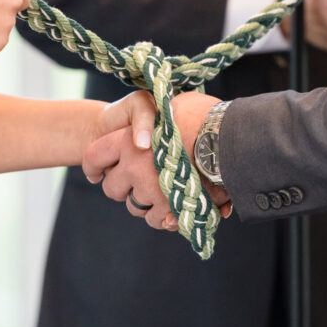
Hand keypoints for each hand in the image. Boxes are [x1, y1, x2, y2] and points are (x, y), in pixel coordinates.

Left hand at [83, 91, 231, 229]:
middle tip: (138, 184)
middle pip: (112, 188)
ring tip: (163, 195)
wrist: (233, 140)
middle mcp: (134, 165)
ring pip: (135, 207)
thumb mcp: (176, 105)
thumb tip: (157, 121)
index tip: (97, 174)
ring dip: (146, 204)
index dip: (94, 167)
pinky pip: (157, 220)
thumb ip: (160, 116)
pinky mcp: (168, 207)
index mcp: (129, 139)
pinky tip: (175, 208)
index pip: (94, 155)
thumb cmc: (207, 118)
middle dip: (124, 189)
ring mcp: (150, 189)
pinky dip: (165, 218)